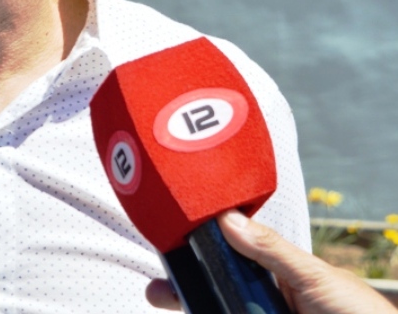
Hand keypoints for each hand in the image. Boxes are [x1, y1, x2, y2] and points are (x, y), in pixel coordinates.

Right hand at [145, 210, 396, 313]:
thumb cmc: (363, 313)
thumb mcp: (316, 278)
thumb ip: (271, 250)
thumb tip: (227, 218)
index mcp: (278, 276)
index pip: (229, 261)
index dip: (198, 256)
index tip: (170, 248)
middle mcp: (268, 302)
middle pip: (219, 294)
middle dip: (187, 291)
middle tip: (159, 292)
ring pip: (222, 310)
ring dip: (199, 306)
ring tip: (169, 300)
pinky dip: (211, 313)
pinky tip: (198, 310)